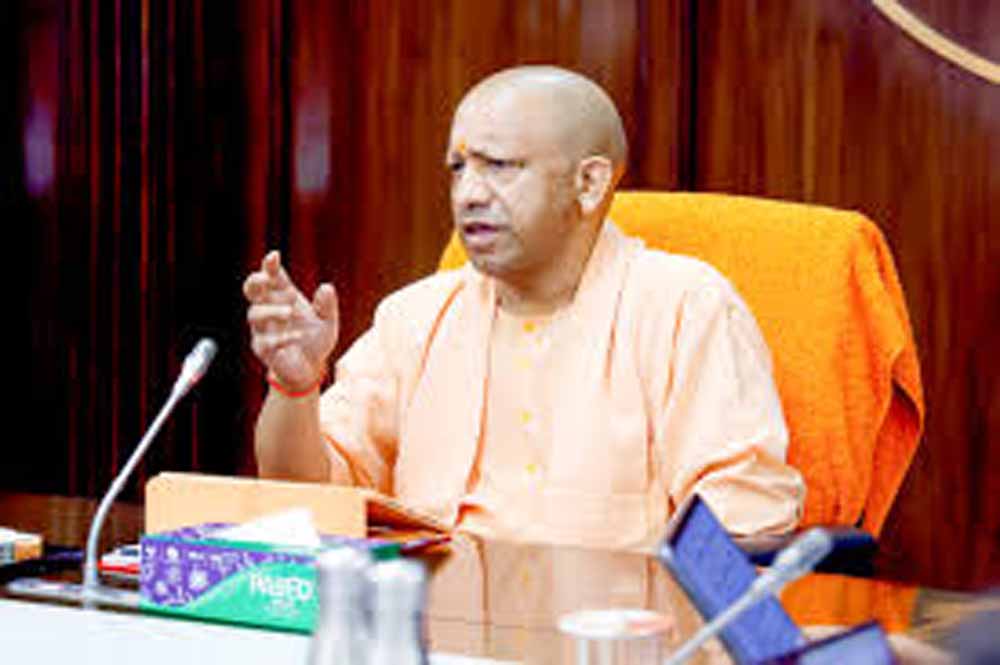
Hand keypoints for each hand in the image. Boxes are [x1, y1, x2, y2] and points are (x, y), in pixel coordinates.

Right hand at [244, 251, 338, 392]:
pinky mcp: (262, 347)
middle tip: (266, 279)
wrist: (310, 369)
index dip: (270, 265)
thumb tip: (326, 287)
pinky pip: (264, 340)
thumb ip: (327, 306)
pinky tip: (296, 338)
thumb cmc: (315, 340)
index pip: (273, 276)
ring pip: (255, 314)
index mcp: (284, 296)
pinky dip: (280, 338)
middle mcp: (270, 308)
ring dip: (271, 311)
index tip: (273, 257)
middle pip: (252, 290)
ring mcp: (263, 328)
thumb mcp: (328, 322)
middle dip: (255, 281)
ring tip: (290, 312)